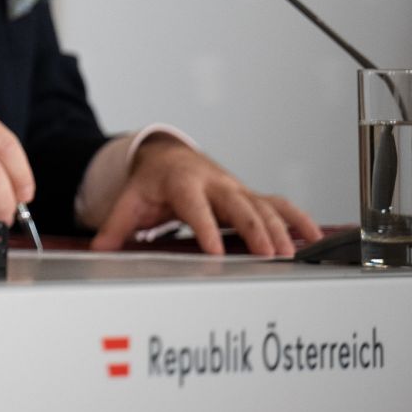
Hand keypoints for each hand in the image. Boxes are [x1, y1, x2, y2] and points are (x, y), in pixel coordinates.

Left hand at [91, 136, 320, 256]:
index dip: (204, 227)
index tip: (214, 252)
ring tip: (290, 255)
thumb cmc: (150, 182)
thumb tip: (98, 252)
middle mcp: (213, 183)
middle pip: (237, 205)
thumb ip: (116, 227)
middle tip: (267, 256)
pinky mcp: (248, 194)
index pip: (193, 205)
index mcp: (181, 182)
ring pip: (262, 206)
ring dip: (279, 229)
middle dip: (253, 230)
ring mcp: (234, 188)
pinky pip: (277, 203)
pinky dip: (296, 217)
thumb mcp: (130, 200)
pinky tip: (313, 236)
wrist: (166, 155)